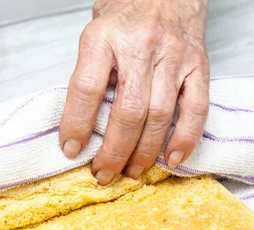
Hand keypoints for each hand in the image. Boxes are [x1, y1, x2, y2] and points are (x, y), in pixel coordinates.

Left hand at [60, 0, 209, 183]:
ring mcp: (173, 57)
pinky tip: (169, 160)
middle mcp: (140, 46)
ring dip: (143, 152)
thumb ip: (89, 77)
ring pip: (159, 116)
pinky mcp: (198, 66)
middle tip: (102, 173)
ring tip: (130, 172)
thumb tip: (80, 130)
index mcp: (103, 38)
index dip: (77, 125)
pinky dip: (184, 139)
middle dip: (113, 151)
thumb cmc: (123, 18)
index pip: (86, 89)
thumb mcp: (93, 38)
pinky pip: (196, 109)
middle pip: (128, 112)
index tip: (70, 150)